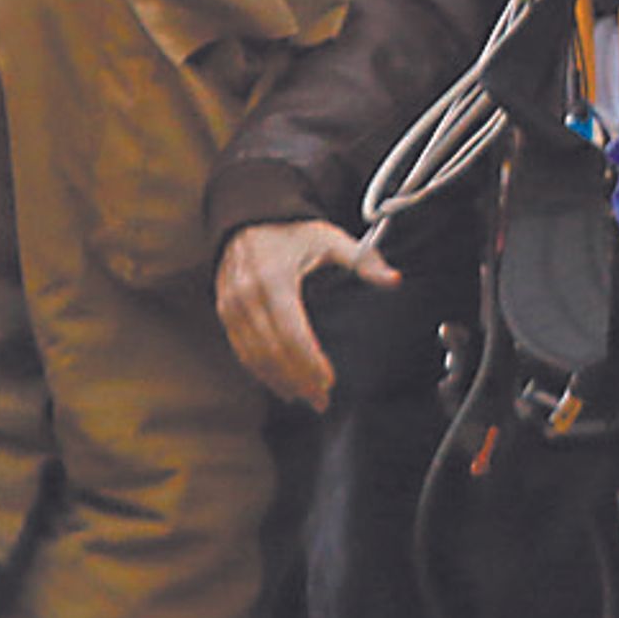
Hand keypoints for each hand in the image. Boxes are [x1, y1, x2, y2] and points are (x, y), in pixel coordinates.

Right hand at [215, 218, 399, 408]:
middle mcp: (246, 295)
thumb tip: (394, 279)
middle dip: (297, 379)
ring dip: (279, 381)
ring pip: (253, 356)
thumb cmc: (293, 230)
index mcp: (274, 278)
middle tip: (322, 400)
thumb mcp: (330, 238)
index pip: (291, 332)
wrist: (249, 217)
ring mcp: (231, 305)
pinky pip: (241, 350)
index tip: (329, 381)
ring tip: (305, 398)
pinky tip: (281, 385)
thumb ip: (363, 259)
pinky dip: (260, 372)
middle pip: (272, 350)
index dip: (309, 360)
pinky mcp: (224, 313)